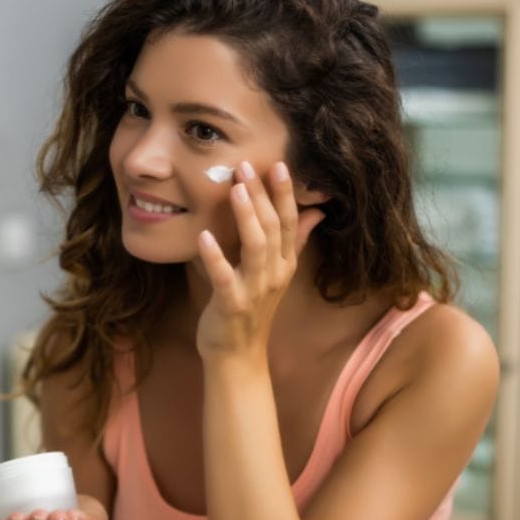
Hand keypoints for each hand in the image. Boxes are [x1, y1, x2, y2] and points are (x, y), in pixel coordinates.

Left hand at [195, 161, 324, 360]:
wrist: (236, 355)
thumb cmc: (250, 310)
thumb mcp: (275, 273)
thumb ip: (294, 241)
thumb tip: (315, 212)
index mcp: (284, 264)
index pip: (289, 222)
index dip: (285, 194)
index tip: (279, 164)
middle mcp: (274, 274)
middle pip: (273, 229)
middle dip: (262, 196)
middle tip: (247, 166)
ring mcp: (254, 290)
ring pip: (255, 248)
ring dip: (246, 216)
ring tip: (235, 189)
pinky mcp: (231, 304)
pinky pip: (224, 277)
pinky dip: (214, 256)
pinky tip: (203, 236)